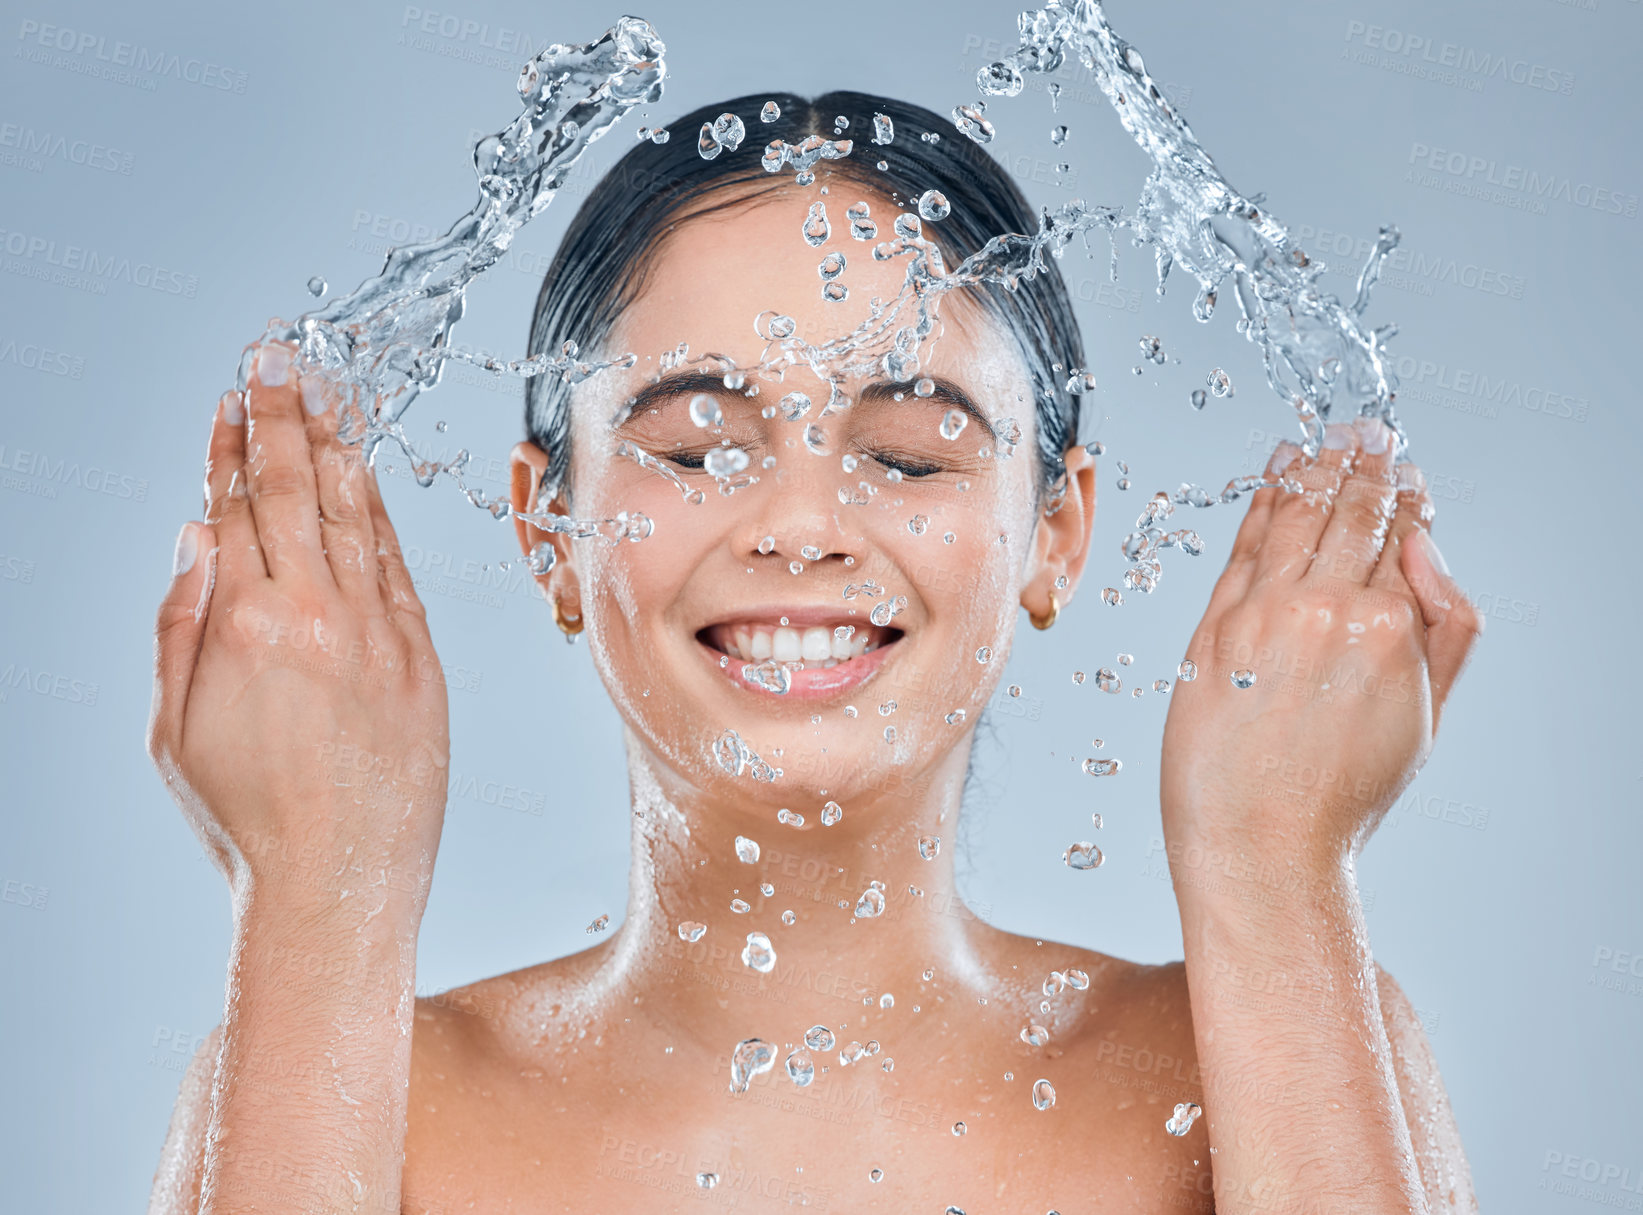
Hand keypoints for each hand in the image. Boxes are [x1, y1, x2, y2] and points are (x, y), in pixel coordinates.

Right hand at [147, 342, 449, 918]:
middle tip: (278, 359)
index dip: (233, 446)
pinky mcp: (423, 659)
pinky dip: (379, 516)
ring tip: (325, 396)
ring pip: (355, 517)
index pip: (236, 507)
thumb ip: (181, 624)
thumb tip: (196, 537)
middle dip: (284, 417)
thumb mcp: (174, 730)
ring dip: (337, 449)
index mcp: (245, 626)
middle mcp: (318, 615)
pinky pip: (398, 566)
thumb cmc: (244, 820)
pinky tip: (366, 480)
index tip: (233, 397)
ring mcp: (380, 633)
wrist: (339, 884)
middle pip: (296, 491)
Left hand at [1159, 417, 1480, 869]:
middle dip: (1362, 463)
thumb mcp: (1426, 717)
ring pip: (1296, 515)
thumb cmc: (1344, 795)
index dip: (1401, 491)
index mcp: (1394, 628)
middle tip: (1367, 431)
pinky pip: (1243, 546)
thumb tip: (1426, 545)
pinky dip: (1262, 502)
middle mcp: (1331, 609)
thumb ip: (1447, 628)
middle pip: (1350, 510)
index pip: (1401, 532)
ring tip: (1324, 441)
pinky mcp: (1214, 627)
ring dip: (1313, 468)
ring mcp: (1266, 614)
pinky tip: (1275, 474)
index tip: (1400, 465)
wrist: (1262, 849)